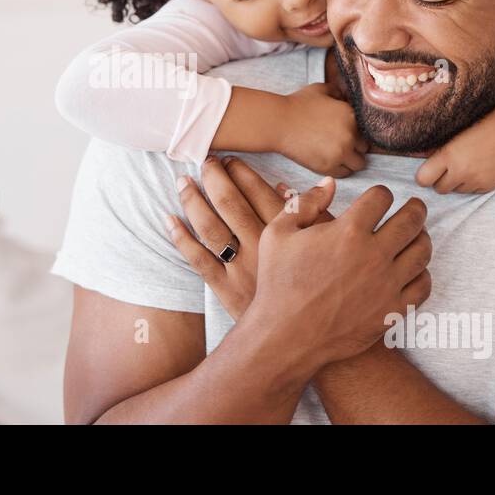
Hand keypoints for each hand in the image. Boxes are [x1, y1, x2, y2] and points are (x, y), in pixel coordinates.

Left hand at [167, 157, 323, 319]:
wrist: (307, 334)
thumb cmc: (321, 284)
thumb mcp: (325, 246)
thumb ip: (310, 214)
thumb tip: (284, 185)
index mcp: (287, 233)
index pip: (257, 191)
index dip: (240, 172)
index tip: (229, 159)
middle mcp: (261, 247)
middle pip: (229, 204)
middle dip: (213, 179)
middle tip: (204, 162)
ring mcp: (241, 269)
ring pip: (210, 228)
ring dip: (193, 202)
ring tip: (183, 183)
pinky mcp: (226, 290)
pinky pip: (198, 261)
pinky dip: (181, 239)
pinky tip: (170, 220)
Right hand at [169, 157, 432, 370]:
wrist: (285, 336)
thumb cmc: (278, 283)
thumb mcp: (278, 233)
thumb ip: (304, 203)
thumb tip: (330, 183)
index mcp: (348, 231)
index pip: (381, 197)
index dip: (381, 193)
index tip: (378, 198)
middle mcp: (374, 254)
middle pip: (412, 220)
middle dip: (415, 208)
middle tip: (415, 207)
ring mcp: (387, 284)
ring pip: (422, 251)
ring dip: (422, 238)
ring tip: (416, 236)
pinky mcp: (393, 311)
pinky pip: (423, 286)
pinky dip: (423, 274)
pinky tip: (413, 270)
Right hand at [279, 83, 368, 177]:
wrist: (278, 123)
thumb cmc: (296, 104)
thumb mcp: (320, 89)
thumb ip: (337, 92)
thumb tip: (345, 97)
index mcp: (351, 115)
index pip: (364, 130)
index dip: (355, 133)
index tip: (346, 135)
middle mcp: (350, 134)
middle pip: (363, 148)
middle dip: (354, 147)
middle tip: (341, 146)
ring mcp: (341, 152)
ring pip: (358, 164)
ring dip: (350, 161)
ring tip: (338, 157)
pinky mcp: (329, 166)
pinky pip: (345, 173)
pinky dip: (340, 169)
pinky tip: (330, 162)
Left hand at [415, 117, 494, 193]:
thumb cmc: (481, 128)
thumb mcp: (453, 137)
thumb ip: (437, 153)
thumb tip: (419, 166)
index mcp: (449, 155)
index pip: (423, 179)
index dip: (425, 176)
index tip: (429, 171)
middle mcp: (462, 171)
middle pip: (439, 188)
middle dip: (441, 180)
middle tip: (450, 167)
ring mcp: (476, 181)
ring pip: (456, 191)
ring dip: (458, 182)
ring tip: (469, 165)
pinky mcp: (489, 186)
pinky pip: (472, 192)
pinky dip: (473, 183)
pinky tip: (480, 169)